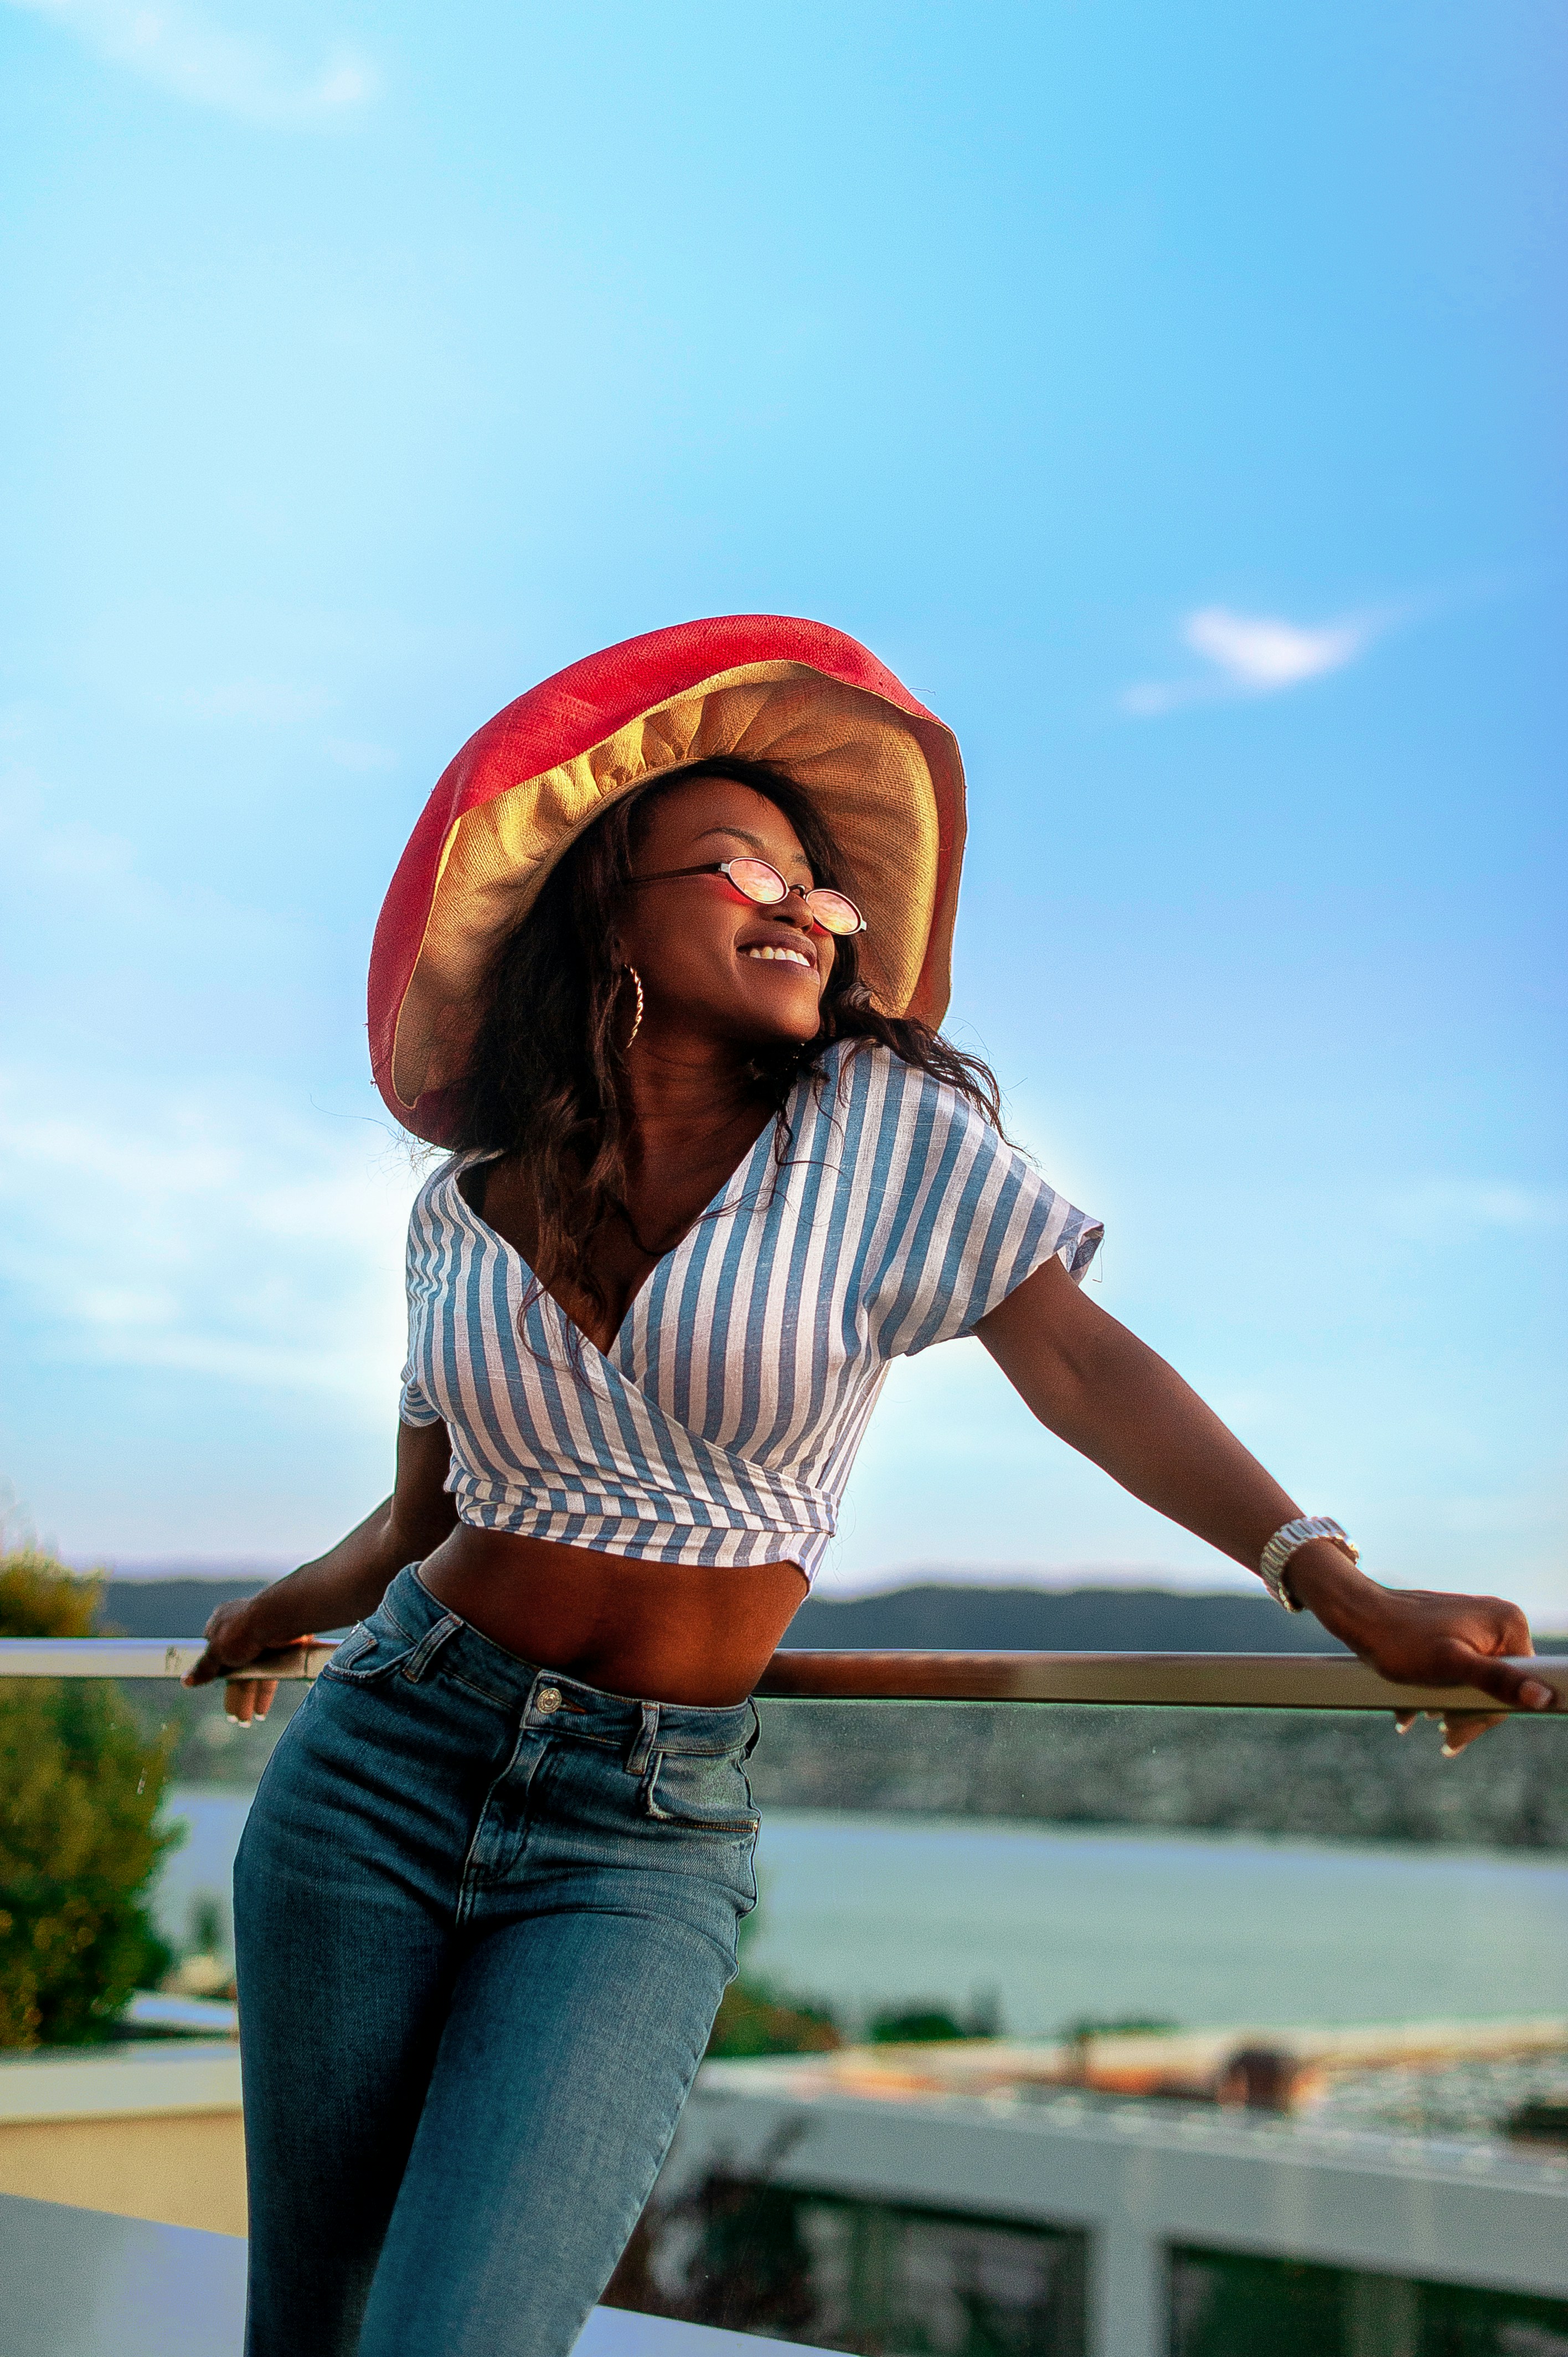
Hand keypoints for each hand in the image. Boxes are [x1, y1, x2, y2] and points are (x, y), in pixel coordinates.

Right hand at [182, 1599, 315, 1726]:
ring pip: (253, 1673)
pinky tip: (262, 1710)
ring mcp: (261, 1638)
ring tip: (246, 1721)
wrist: (280, 1618)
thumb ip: (203, 1668)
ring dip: (250, 1698)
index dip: (214, 1675)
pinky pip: (270, 1672)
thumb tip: (185, 1680)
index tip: (214, 1691)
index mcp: (221, 1624)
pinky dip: (265, 1691)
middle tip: (235, 1719)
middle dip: (235, 1696)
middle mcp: (241, 1631)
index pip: (214, 1653)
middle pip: (235, 1668)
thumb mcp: (217, 1652)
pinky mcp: (279, 1647)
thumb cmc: (243, 1630)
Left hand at [1290, 1543, 1556, 1756]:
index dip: (1485, 1717)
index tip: (1452, 1737)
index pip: (1516, 1686)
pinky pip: (1458, 1668)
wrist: (1357, 1614)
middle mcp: (1498, 1619)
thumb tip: (1543, 1698)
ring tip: (1422, 1717)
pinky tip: (1413, 1709)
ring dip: (1450, 1705)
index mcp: (1508, 1625)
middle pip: (1495, 1685)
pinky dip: (1439, 1690)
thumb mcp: (1451, 1666)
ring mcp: (1476, 1623)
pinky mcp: (1455, 1629)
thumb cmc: (1400, 1641)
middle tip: (1440, 1738)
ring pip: (1474, 1680)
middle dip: (1465, 1714)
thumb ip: (1496, 1680)